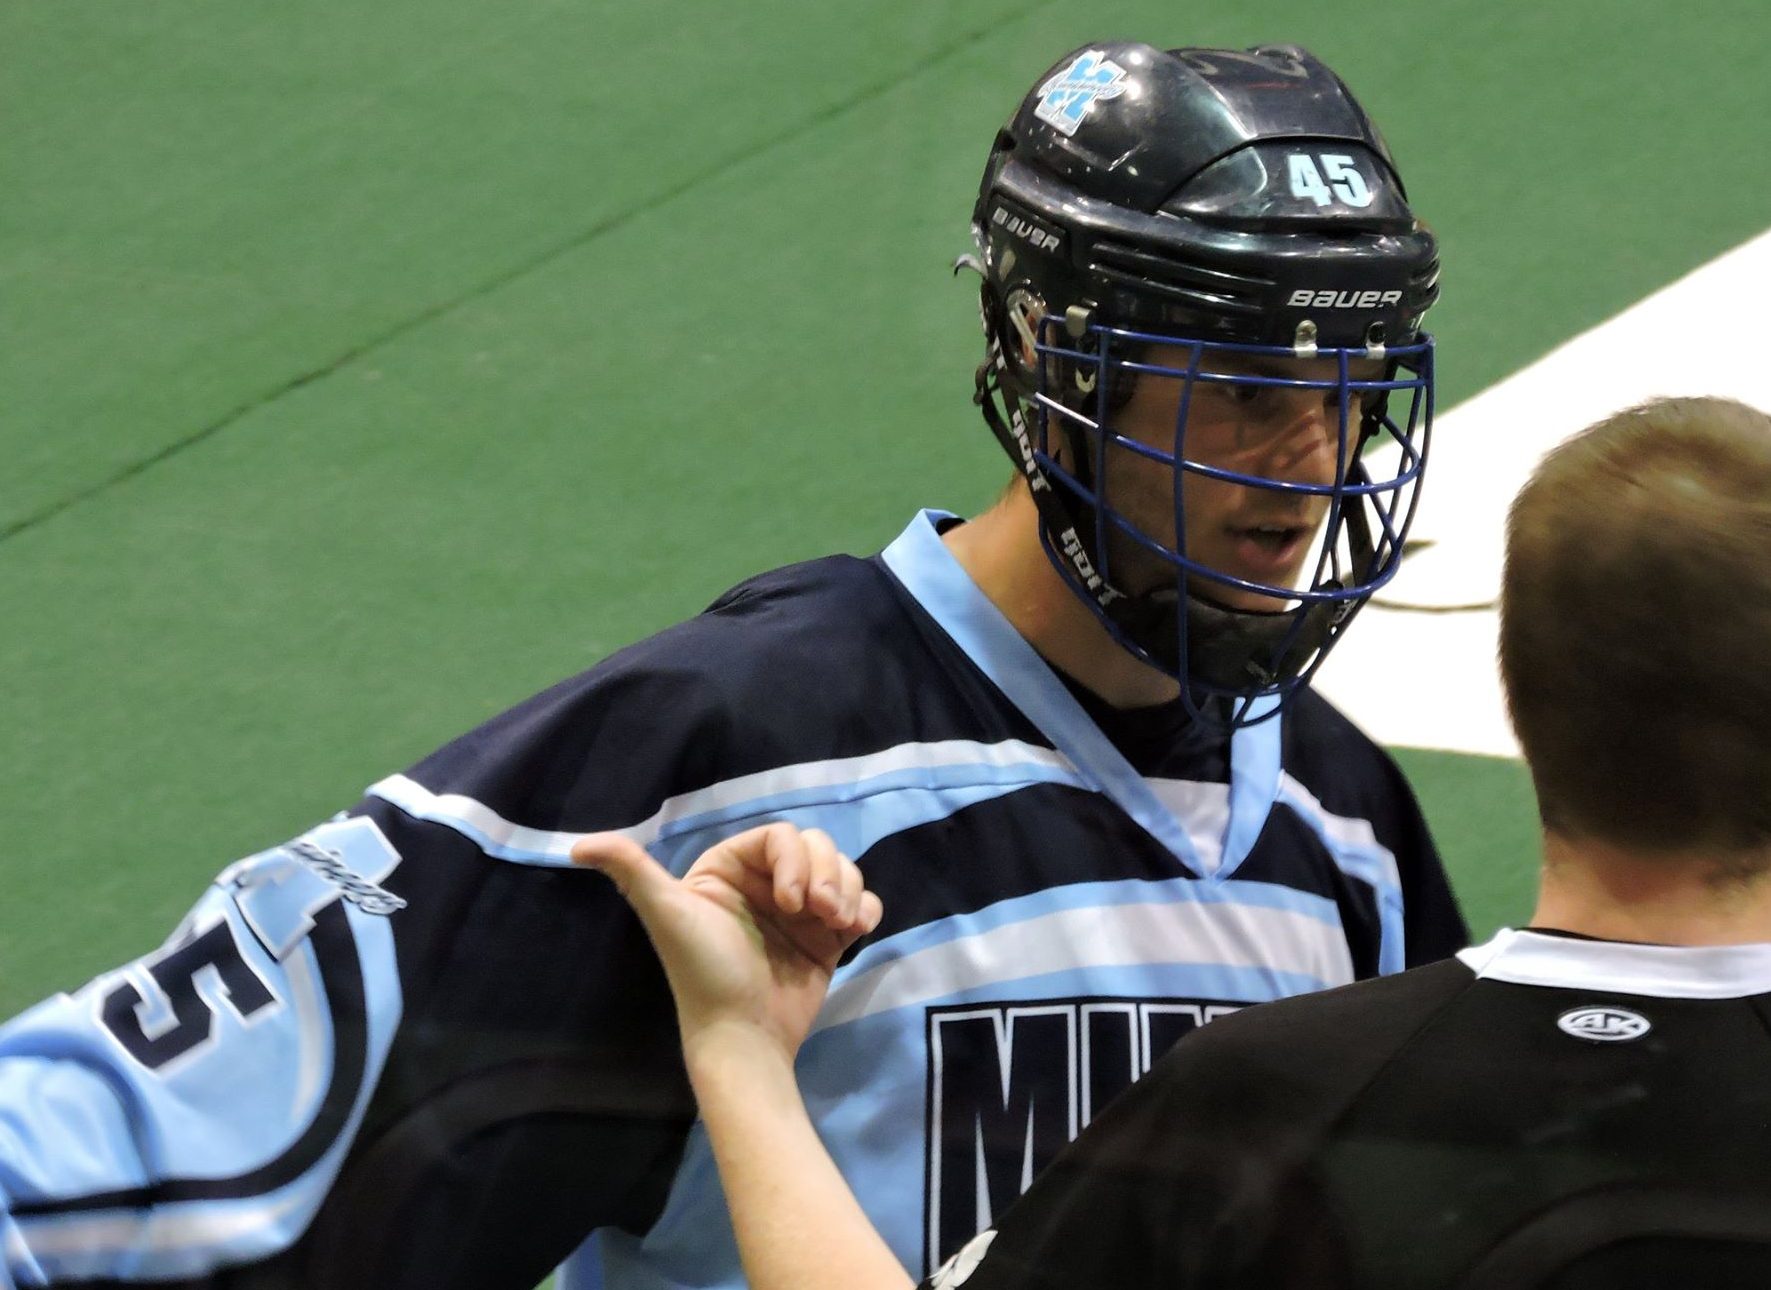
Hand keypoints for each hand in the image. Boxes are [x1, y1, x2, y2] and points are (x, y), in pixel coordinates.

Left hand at [572, 824, 882, 1062]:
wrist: (744, 1039)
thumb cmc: (704, 975)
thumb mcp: (668, 915)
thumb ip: (631, 871)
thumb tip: (577, 845)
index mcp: (728, 871)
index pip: (779, 837)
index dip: (794, 860)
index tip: (793, 902)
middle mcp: (765, 886)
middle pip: (816, 847)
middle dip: (828, 874)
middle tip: (821, 914)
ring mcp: (800, 912)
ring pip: (842, 869)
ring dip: (849, 889)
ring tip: (838, 924)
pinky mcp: (826, 938)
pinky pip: (860, 903)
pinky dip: (865, 910)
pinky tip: (855, 932)